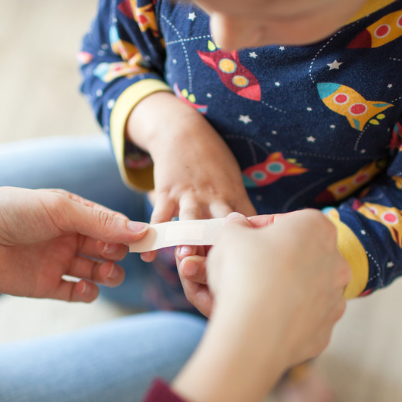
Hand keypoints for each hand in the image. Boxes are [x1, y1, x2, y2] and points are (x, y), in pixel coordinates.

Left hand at [0, 187, 148, 301]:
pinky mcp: (45, 285)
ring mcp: (58, 262)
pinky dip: (87, 293)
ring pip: (97, 272)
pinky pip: (75, 292)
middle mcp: (69, 237)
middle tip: (119, 255)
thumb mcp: (59, 209)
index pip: (113, 224)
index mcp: (74, 213)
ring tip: (107, 274)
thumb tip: (141, 231)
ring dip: (109, 274)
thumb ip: (100, 221)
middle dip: (120, 253)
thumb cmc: (10, 211)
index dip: (132, 233)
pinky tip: (86, 288)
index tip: (151, 242)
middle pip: (109, 249)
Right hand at [126, 91, 255, 261]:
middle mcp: (215, 199)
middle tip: (221, 269)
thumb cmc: (213, 162)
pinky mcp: (167, 193)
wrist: (183, 132)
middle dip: (221, 247)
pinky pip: (159, 217)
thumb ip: (241, 210)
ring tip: (185, 258)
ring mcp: (190, 196)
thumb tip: (254, 239)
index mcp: (235, 198)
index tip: (252, 265)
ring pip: (191, 221)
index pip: (248, 226)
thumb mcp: (234, 182)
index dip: (251, 246)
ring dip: (188, 239)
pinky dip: (154, 235)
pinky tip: (147, 254)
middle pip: (221, 227)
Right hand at [170, 211, 350, 401]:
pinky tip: (262, 318)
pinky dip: (286, 316)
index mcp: (317, 228)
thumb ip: (236, 226)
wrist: (253, 334)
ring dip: (283, 287)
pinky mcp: (326, 330)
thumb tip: (237, 225)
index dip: (259, 228)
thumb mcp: (230, 236)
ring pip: (305, 287)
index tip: (241, 237)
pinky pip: (303, 317)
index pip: (287, 221)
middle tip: (246, 266)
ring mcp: (334, 298)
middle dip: (275, 258)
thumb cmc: (244, 275)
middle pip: (301, 254)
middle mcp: (336, 261)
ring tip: (252, 294)